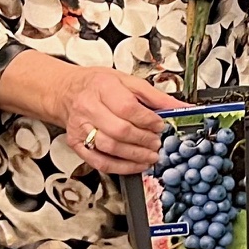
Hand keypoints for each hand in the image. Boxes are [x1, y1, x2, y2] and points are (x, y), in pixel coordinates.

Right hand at [55, 66, 186, 175]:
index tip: (160, 125)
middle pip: (120, 130)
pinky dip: (121, 167)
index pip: (128, 108)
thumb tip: (182, 107)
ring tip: (151, 155)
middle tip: (157, 143)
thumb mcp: (128, 81)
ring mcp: (81, 128)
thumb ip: (156, 96)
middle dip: (144, 140)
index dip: (148, 120)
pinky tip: (136, 165)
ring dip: (135, 156)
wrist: (67, 92)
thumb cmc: (98, 85)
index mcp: (103, 87)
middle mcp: (88, 108)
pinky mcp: (77, 144)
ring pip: (110, 148)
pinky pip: (100, 162)